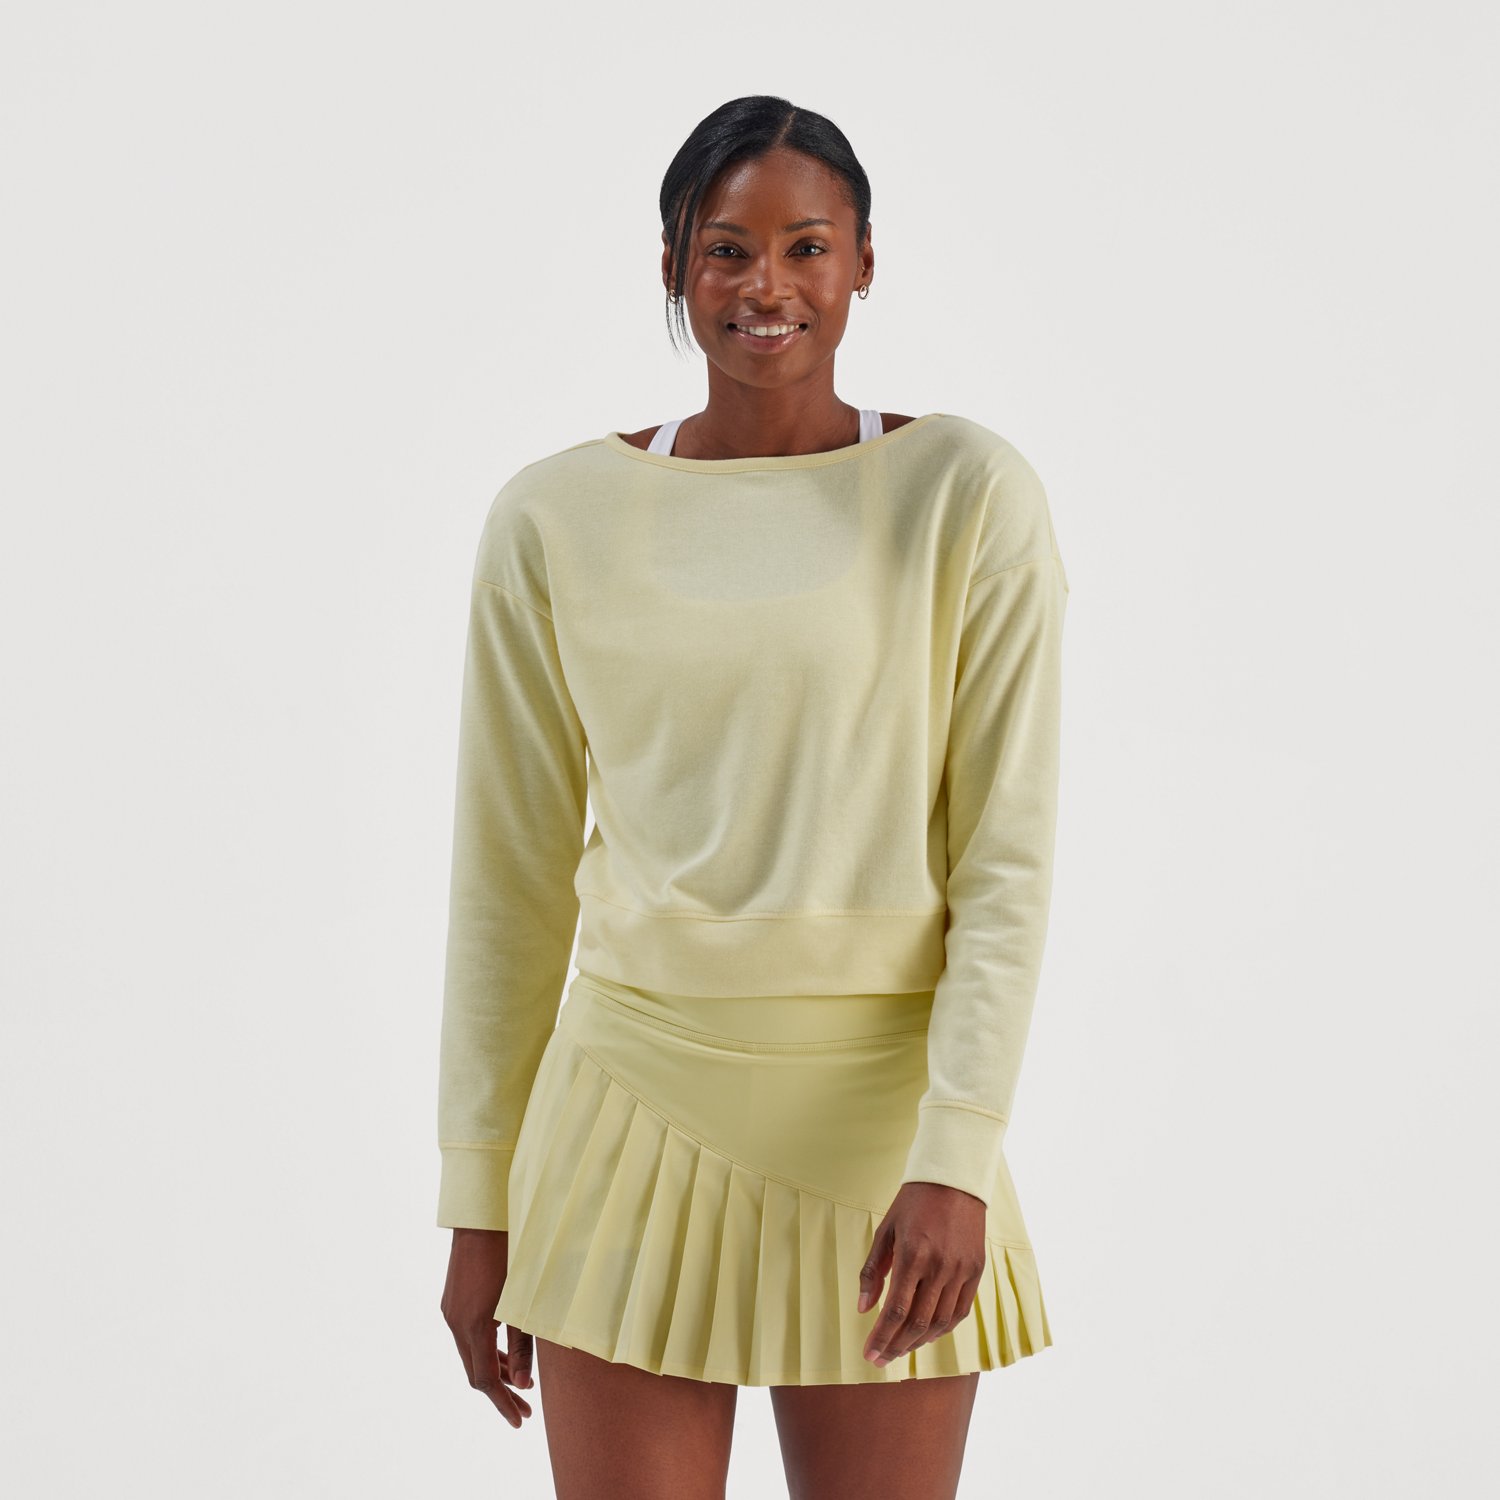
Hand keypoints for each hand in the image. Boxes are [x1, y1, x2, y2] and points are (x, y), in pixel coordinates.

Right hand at [440, 1227, 533, 1426]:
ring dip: (493, 1371)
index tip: (520, 1420)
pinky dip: (484, 1351)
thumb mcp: (521, 1300)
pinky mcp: (451, 1301)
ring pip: (470, 1355)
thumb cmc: (509, 1254)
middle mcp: (455, 1323)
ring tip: (519, 1384)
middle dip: (500, 1393)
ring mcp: (450, 1312)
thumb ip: (522, 1344)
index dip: (503, 1403)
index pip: (485, 1380)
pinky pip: (466, 1337)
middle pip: (474, 1371)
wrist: (480, 1218)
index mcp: (472, 1326)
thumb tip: (522, 1384)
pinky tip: (501, 1353)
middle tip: (525, 1409)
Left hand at [858, 1181, 987, 1366]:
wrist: (954, 1180)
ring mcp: (961, 1270)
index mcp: (912, 1254)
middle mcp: (939, 1266)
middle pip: (917, 1322)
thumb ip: (873, 1271)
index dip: (881, 1337)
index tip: (869, 1354)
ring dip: (918, 1342)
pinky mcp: (976, 1271)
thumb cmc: (913, 1203)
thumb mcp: (885, 1230)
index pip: (895, 1310)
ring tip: (901, 1350)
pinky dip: (943, 1328)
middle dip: (896, 1347)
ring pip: (940, 1322)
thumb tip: (863, 1309)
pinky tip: (927, 1334)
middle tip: (881, 1361)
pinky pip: (960, 1311)